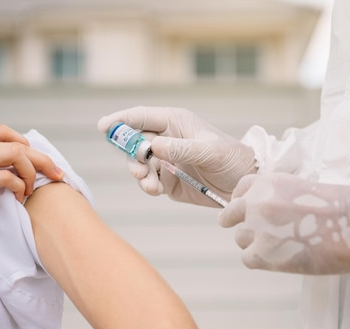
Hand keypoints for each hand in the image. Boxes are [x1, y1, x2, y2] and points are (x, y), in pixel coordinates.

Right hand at [0, 125, 62, 238]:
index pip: (4, 131)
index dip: (25, 144)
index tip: (37, 161)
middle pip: (17, 143)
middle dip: (42, 158)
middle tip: (57, 173)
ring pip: (17, 156)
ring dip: (32, 174)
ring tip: (31, 191)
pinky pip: (7, 177)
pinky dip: (19, 187)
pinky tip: (19, 197)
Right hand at [98, 106, 256, 206]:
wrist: (245, 185)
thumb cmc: (232, 159)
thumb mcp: (210, 151)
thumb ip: (182, 148)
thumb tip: (153, 146)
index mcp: (175, 123)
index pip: (141, 117)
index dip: (121, 121)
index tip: (104, 127)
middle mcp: (166, 140)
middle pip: (134, 143)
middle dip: (131, 155)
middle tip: (138, 169)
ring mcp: (165, 162)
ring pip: (139, 165)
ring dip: (139, 173)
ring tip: (149, 183)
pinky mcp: (168, 182)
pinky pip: (149, 183)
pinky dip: (148, 187)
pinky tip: (155, 190)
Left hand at [219, 173, 349, 274]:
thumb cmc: (343, 208)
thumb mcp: (304, 189)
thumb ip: (279, 198)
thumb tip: (269, 215)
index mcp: (269, 182)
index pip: (240, 190)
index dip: (242, 202)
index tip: (247, 211)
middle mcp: (257, 202)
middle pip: (230, 216)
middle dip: (241, 225)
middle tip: (255, 234)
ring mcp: (258, 228)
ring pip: (240, 239)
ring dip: (254, 245)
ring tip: (281, 248)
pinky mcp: (264, 253)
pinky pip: (248, 259)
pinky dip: (262, 261)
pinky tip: (282, 259)